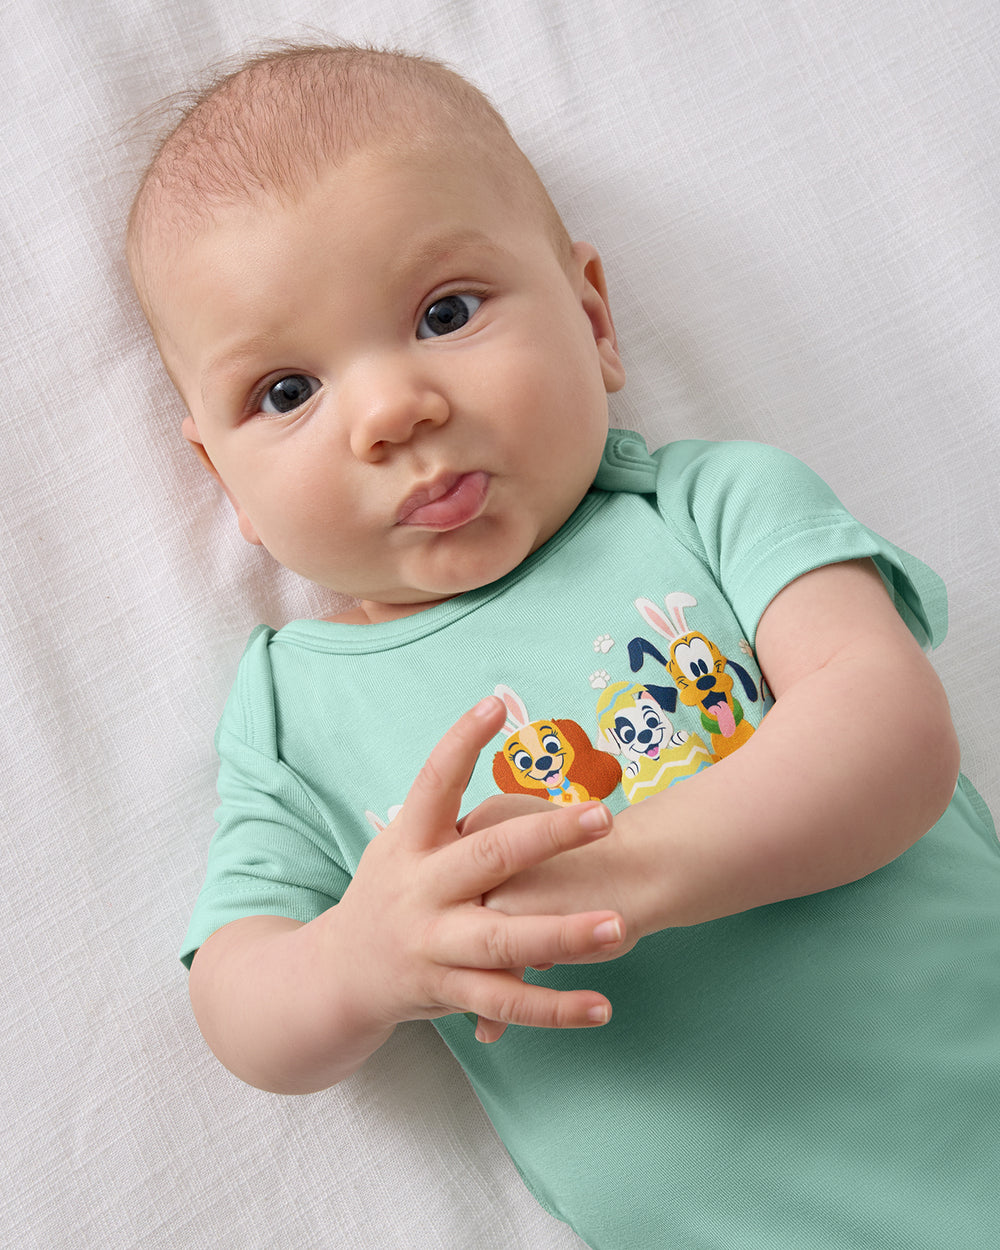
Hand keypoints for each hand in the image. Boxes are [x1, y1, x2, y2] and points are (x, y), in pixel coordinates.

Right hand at [331, 696, 625, 1041]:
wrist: (338, 976)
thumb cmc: (387, 893)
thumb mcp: (400, 846)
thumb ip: (443, 815)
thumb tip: (486, 752)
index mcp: (410, 843)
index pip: (433, 782)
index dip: (460, 741)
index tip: (495, 703)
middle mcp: (420, 890)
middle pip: (486, 858)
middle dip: (546, 838)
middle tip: (601, 817)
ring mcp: (434, 944)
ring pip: (503, 942)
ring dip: (563, 934)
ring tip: (617, 924)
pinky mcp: (449, 991)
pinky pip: (507, 1003)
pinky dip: (555, 1009)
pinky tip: (600, 1005)